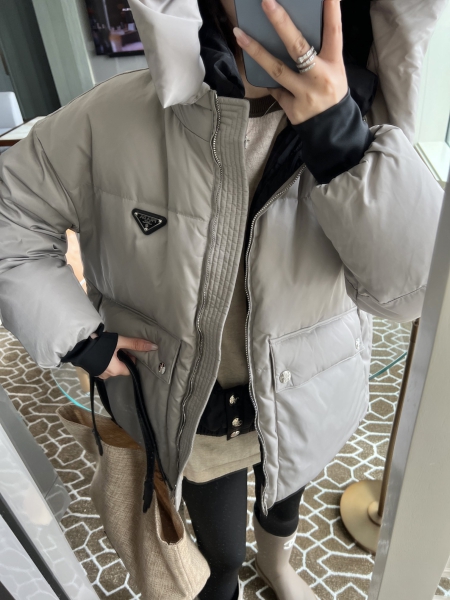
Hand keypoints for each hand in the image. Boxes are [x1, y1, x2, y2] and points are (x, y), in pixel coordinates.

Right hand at [97, 335, 157, 379]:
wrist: (77, 343)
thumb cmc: (100, 344)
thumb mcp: (120, 342)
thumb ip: (136, 344)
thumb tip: (154, 347)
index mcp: (116, 370)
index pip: (129, 369)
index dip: (131, 360)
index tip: (129, 351)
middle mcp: (107, 375)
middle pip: (120, 369)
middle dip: (122, 359)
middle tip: (119, 348)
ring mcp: (98, 373)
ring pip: (111, 368)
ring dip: (113, 360)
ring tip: (111, 349)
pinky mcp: (91, 369)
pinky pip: (102, 367)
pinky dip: (104, 361)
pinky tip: (102, 352)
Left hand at [233, 0, 347, 124]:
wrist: (332, 129)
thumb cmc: (331, 92)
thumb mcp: (334, 70)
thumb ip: (319, 52)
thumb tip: (293, 29)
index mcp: (334, 64)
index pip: (334, 33)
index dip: (331, 12)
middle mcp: (319, 77)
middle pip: (298, 47)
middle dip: (281, 23)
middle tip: (267, 2)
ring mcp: (304, 94)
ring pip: (277, 69)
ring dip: (256, 50)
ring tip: (239, 33)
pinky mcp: (292, 108)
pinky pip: (274, 88)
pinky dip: (266, 79)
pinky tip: (254, 67)